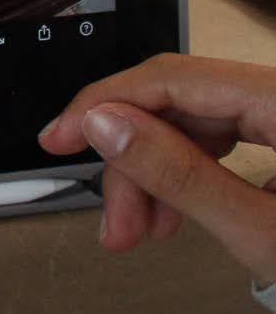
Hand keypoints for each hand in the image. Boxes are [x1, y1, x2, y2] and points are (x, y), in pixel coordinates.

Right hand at [39, 53, 275, 283]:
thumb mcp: (267, 233)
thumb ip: (181, 176)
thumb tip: (108, 125)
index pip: (172, 80)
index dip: (103, 106)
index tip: (59, 138)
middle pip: (182, 103)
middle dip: (136, 162)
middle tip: (117, 223)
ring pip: (200, 121)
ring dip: (160, 173)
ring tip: (147, 230)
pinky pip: (230, 136)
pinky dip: (195, 173)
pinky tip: (183, 208)